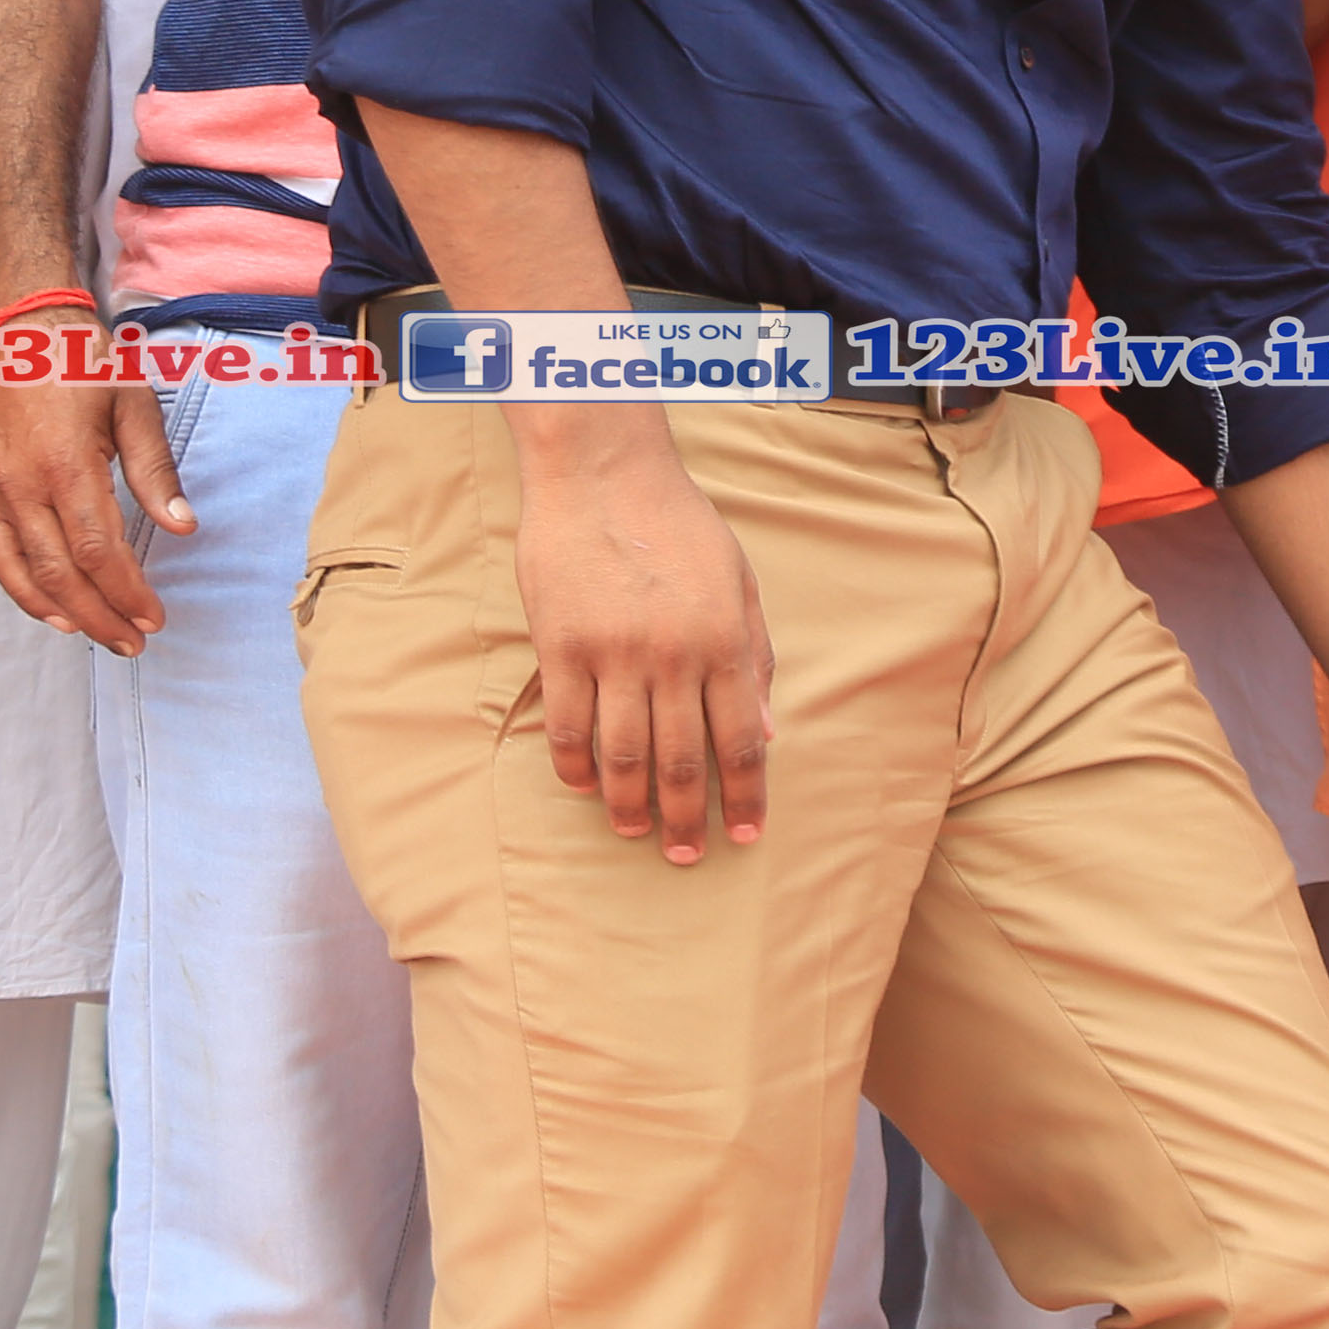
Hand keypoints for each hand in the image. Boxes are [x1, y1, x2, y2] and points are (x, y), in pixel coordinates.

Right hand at [0, 358, 178, 653]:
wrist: (17, 327)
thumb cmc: (80, 359)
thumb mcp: (133, 405)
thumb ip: (155, 471)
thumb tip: (183, 527)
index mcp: (66, 463)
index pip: (98, 550)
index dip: (127, 592)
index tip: (154, 616)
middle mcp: (22, 484)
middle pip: (61, 572)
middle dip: (101, 615)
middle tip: (134, 640)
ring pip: (23, 572)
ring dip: (63, 613)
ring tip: (100, 634)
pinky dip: (20, 589)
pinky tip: (50, 608)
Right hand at [515, 423, 771, 861]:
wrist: (603, 472)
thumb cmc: (679, 523)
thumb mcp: (738, 582)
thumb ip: (755, 658)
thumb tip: (766, 732)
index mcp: (724, 640)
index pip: (741, 740)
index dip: (746, 795)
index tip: (747, 833)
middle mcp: (673, 656)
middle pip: (683, 760)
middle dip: (690, 818)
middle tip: (688, 855)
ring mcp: (614, 654)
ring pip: (624, 755)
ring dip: (631, 804)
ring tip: (637, 832)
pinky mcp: (562, 646)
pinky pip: (568, 725)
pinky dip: (575, 765)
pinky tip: (584, 786)